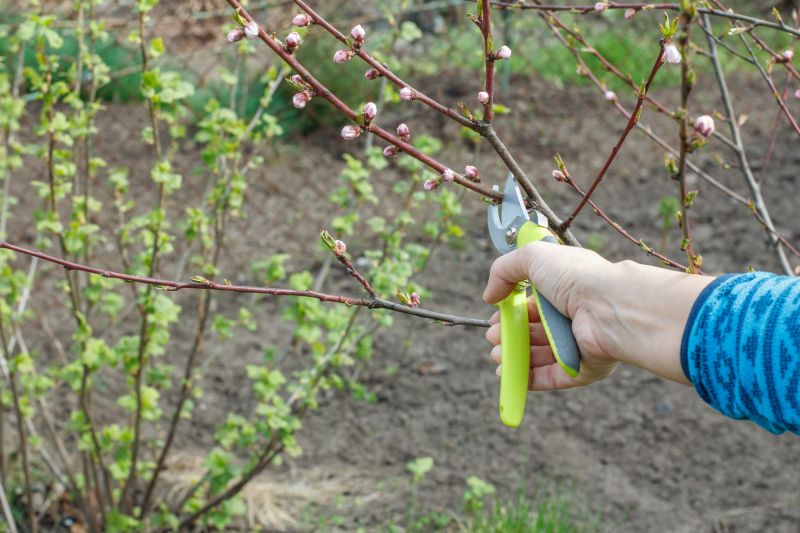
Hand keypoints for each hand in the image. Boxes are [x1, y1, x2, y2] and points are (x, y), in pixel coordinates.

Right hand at [483, 243, 617, 390]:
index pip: (535, 303)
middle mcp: (573, 316)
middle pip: (534, 331)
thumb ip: (504, 270)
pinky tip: (509, 374)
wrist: (609, 307)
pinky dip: (528, 377)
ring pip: (540, 355)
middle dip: (509, 335)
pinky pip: (552, 377)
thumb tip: (489, 295)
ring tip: (497, 355)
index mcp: (566, 289)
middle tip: (493, 338)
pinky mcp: (582, 369)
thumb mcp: (533, 257)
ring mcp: (578, 344)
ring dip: (515, 356)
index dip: (512, 310)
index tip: (495, 316)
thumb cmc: (576, 277)